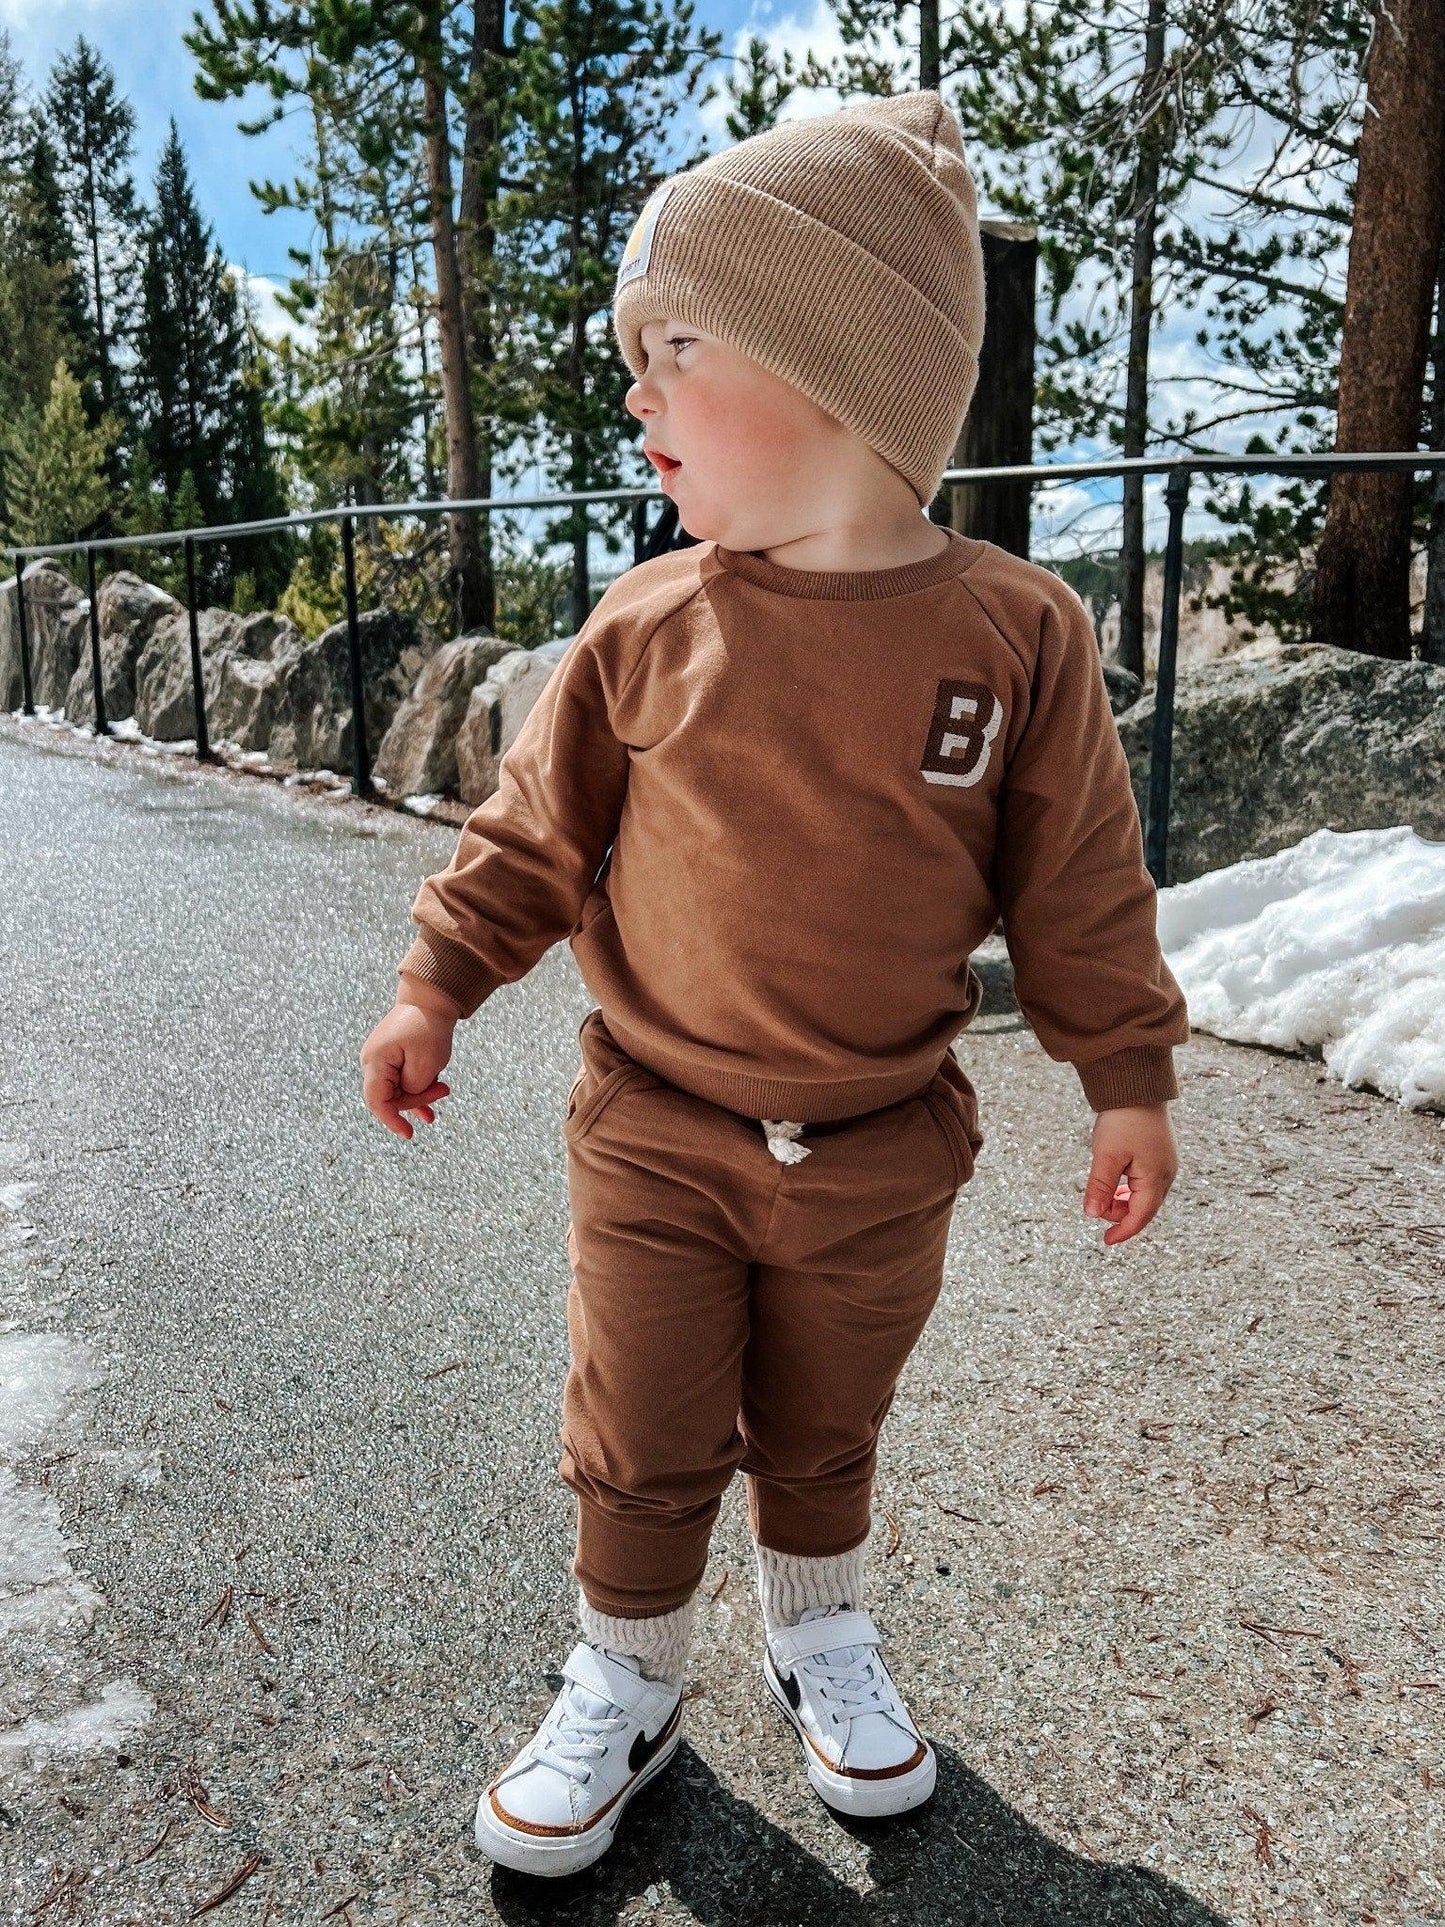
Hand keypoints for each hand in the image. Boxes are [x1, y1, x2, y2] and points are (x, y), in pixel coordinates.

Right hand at [359, 978, 460, 1139]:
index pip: (376, 1101)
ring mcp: (379, 1060)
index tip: (409, 1134)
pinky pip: (399, 1083)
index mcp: (375, 1061)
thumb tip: (407, 1100)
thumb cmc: (429, 1027)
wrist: (430, 999)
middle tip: (444, 1090)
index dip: (391, 1121)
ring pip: (397, 1091)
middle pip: (389, 1098)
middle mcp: (371, 1062)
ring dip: (420, 1095)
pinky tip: (428, 1113)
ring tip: (444, 1088)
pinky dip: (415, 1094)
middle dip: (417, 1100)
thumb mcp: (426, 1064)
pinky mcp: (390, 1059)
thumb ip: (414, 1088)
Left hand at [1082, 1103, 1177, 1245]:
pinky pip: (1146, 1182)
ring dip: (1124, 1202)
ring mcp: (1165, 1164)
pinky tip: (1115, 1185)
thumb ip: (1100, 1187)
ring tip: (1103, 1197)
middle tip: (1097, 1209)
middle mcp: (1166, 1174)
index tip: (1106, 1241)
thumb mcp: (1106, 1156)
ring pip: (1145, 1196)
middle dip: (1121, 1215)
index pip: (1140, 1216)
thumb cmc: (1123, 1120)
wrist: (1138, 1086)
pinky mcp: (1160, 1155)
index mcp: (1156, 1178)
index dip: (1123, 1231)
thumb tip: (1092, 1214)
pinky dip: (1130, 1190)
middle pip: (1144, 1209)